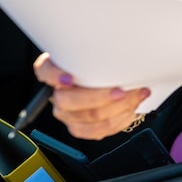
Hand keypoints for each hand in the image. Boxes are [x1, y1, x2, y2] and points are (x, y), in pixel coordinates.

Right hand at [33, 52, 150, 139]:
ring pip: (88, 118)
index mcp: (54, 71)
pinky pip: (98, 131)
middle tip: (121, 91)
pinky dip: (120, 120)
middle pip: (68, 101)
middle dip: (99, 97)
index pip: (45, 71)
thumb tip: (118, 50)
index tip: (69, 78)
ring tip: (136, 96)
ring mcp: (68, 114)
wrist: (105, 82)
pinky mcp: (81, 128)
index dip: (55, 76)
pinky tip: (131, 109)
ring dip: (118, 108)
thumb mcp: (95, 53)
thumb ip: (97, 53)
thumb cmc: (98, 66)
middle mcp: (58, 94)